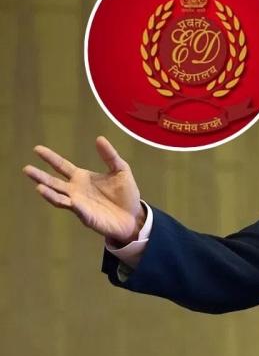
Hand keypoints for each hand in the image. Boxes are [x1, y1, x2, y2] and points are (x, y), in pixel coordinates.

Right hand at [22, 136, 144, 245]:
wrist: (134, 216)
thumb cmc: (125, 193)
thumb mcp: (121, 170)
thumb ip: (110, 156)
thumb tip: (99, 138)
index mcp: (82, 177)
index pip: (62, 166)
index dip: (50, 158)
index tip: (37, 149)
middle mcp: (76, 190)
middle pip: (54, 182)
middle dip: (40, 176)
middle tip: (27, 169)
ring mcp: (79, 204)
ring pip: (59, 198)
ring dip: (49, 193)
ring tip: (38, 186)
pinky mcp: (87, 217)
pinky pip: (79, 210)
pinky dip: (74, 206)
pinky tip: (71, 201)